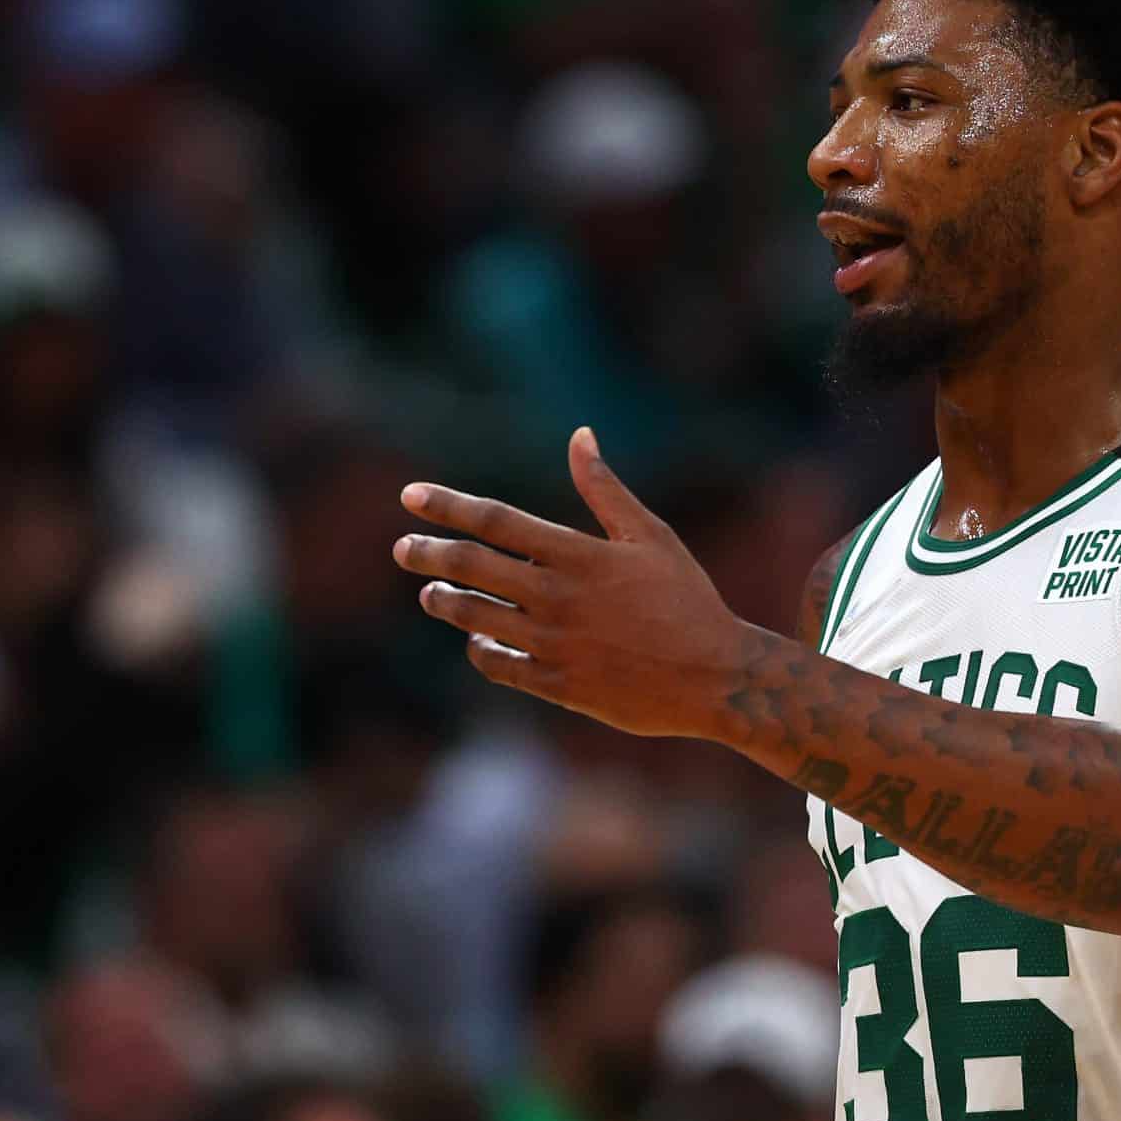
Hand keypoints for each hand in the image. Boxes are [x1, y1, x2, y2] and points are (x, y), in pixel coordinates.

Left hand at [396, 428, 760, 739]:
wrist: (717, 677)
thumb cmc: (688, 600)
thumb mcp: (652, 536)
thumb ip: (605, 489)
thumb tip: (580, 435)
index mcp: (578, 555)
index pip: (496, 521)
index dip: (448, 506)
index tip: (410, 496)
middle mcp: (557, 597)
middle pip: (471, 567)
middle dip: (429, 554)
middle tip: (404, 549)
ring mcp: (553, 644)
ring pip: (475, 618)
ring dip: (445, 602)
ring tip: (431, 593)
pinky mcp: (558, 685)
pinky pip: (499, 667)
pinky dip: (480, 650)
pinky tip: (478, 640)